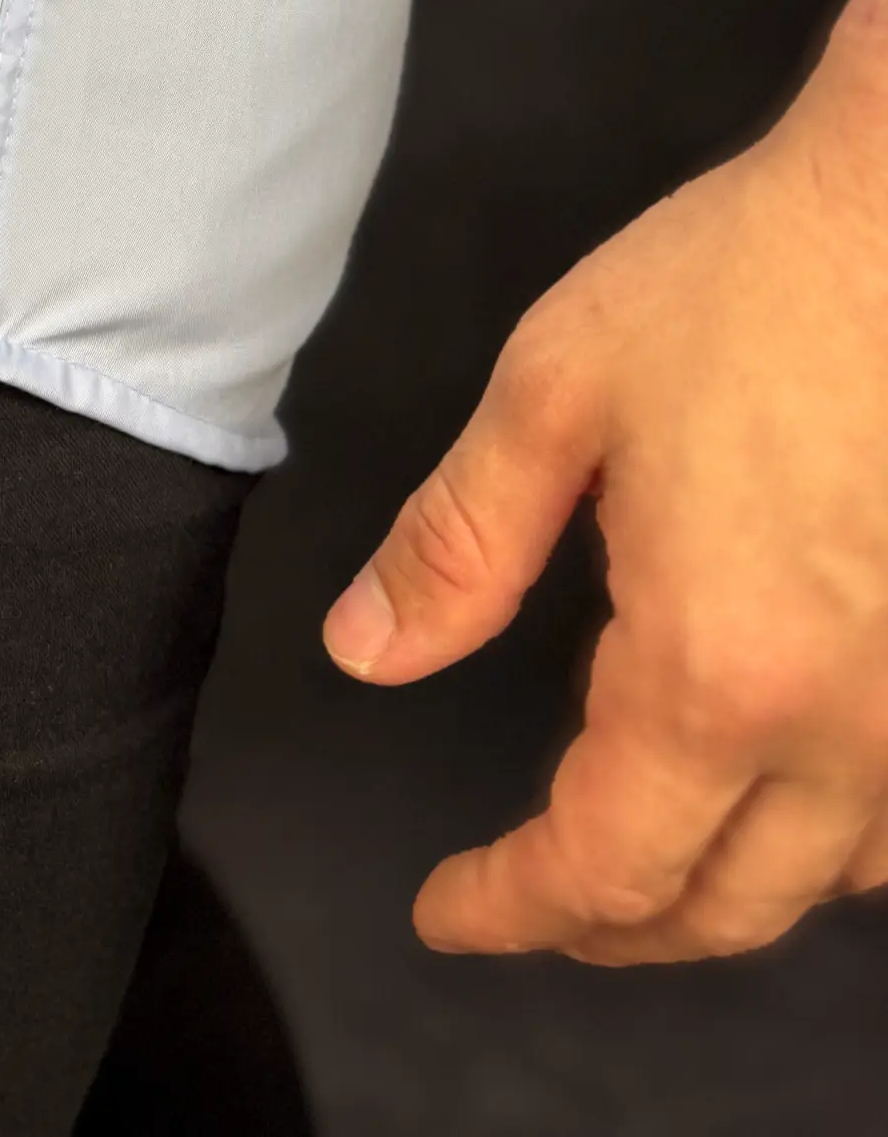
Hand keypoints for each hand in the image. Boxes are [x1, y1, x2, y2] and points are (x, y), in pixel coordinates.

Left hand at [323, 0, 887, 962]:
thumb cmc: (757, 280)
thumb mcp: (558, 392)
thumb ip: (458, 542)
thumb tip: (370, 649)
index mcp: (720, 669)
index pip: (602, 864)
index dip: (510, 908)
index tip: (447, 910)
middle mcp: (847, 723)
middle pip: (725, 910)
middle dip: (608, 929)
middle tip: (525, 902)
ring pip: (834, 882)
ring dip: (725, 892)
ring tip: (637, 856)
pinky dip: (828, 839)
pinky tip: (778, 790)